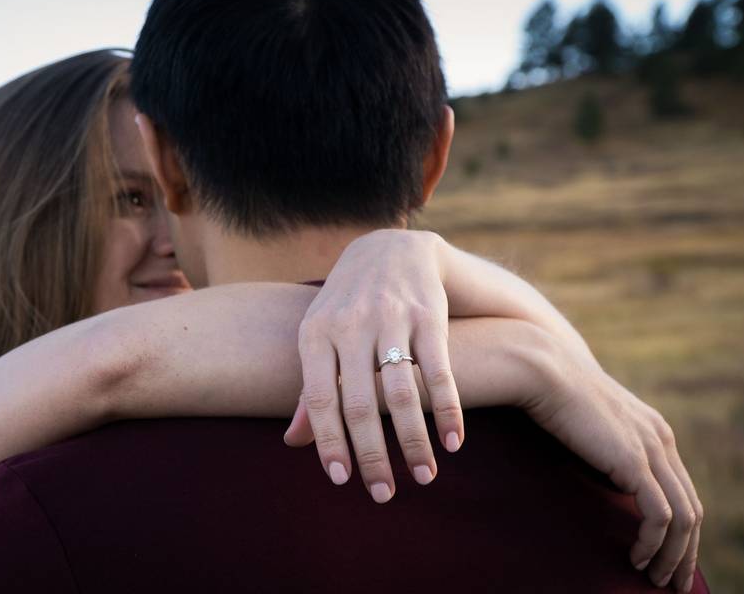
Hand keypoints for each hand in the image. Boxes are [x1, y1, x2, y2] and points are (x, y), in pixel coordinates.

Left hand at [285, 229, 463, 502]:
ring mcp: (391, 319)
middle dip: (373, 454)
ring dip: (414, 441)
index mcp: (316, 334)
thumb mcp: (320, 336)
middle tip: (383, 495)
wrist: (391, 249)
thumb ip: (309, 387)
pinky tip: (452, 442)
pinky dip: (447, 410)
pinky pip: (439, 371)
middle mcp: (351, 325)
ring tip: (424, 478)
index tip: (341, 480)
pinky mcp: (429, 316)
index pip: (319, 399)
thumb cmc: (347, 305)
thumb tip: (291, 442)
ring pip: (402, 392)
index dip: (329, 442)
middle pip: (361, 403)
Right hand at [528, 339, 703, 591]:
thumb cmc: (552, 393)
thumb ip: (605, 446)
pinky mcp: (634, 461)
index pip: (682, 489)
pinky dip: (654, 544)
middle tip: (673, 583)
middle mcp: (661, 438)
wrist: (543, 368)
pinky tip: (638, 559)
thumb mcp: (589, 422)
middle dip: (686, 551)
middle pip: (692, 508)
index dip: (681, 529)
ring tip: (656, 580)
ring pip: (683, 518)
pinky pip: (660, 516)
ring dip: (674, 556)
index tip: (669, 557)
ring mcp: (652, 449)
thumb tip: (604, 475)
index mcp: (654, 430)